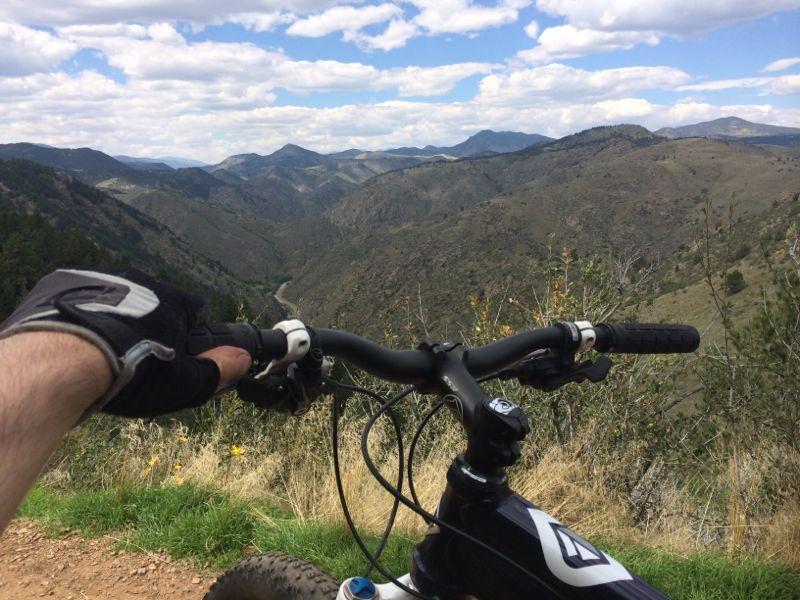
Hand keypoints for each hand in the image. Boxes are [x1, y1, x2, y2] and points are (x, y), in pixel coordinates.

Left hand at [0, 269, 251, 417]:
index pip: (196, 312)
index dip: (190, 337)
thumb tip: (245, 358)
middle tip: (136, 362)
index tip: (179, 359)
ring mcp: (100, 279)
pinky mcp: (62, 284)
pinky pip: (81, 300)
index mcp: (173, 301)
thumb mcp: (184, 382)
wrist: (59, 361)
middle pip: (154, 305)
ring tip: (100, 357)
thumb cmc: (132, 373)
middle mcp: (141, 280)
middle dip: (150, 328)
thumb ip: (218, 369)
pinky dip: (82, 319)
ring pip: (116, 301)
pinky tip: (74, 345)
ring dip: (115, 322)